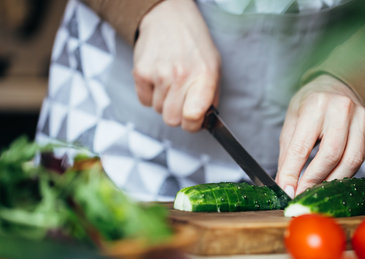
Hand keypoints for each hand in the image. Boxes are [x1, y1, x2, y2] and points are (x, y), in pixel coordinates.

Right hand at [133, 0, 220, 131]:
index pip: (193, 117)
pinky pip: (144, 101)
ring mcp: (159, 74)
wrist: (169, 17)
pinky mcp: (140, 72)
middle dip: (177, 114)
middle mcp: (181, 76)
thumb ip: (211, 96)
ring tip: (170, 81)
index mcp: (204, 76)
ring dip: (164, 102)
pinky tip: (158, 78)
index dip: (193, 124)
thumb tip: (204, 122)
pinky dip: (150, 94)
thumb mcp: (213, 67)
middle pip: (172, 120)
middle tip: (181, 99)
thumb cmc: (193, 44)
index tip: (194, 120)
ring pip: (158, 110)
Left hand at [276, 75, 364, 196]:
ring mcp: (361, 120)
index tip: (287, 191)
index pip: (302, 146)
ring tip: (316, 190)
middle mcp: (342, 109)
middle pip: (331, 155)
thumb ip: (288, 153)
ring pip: (351, 160)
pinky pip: (360, 159)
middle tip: (302, 194)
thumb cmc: (310, 105)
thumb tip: (285, 184)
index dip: (293, 172)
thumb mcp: (292, 121)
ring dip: (332, 181)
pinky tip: (332, 178)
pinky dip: (344, 173)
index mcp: (315, 105)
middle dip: (314, 180)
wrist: (336, 88)